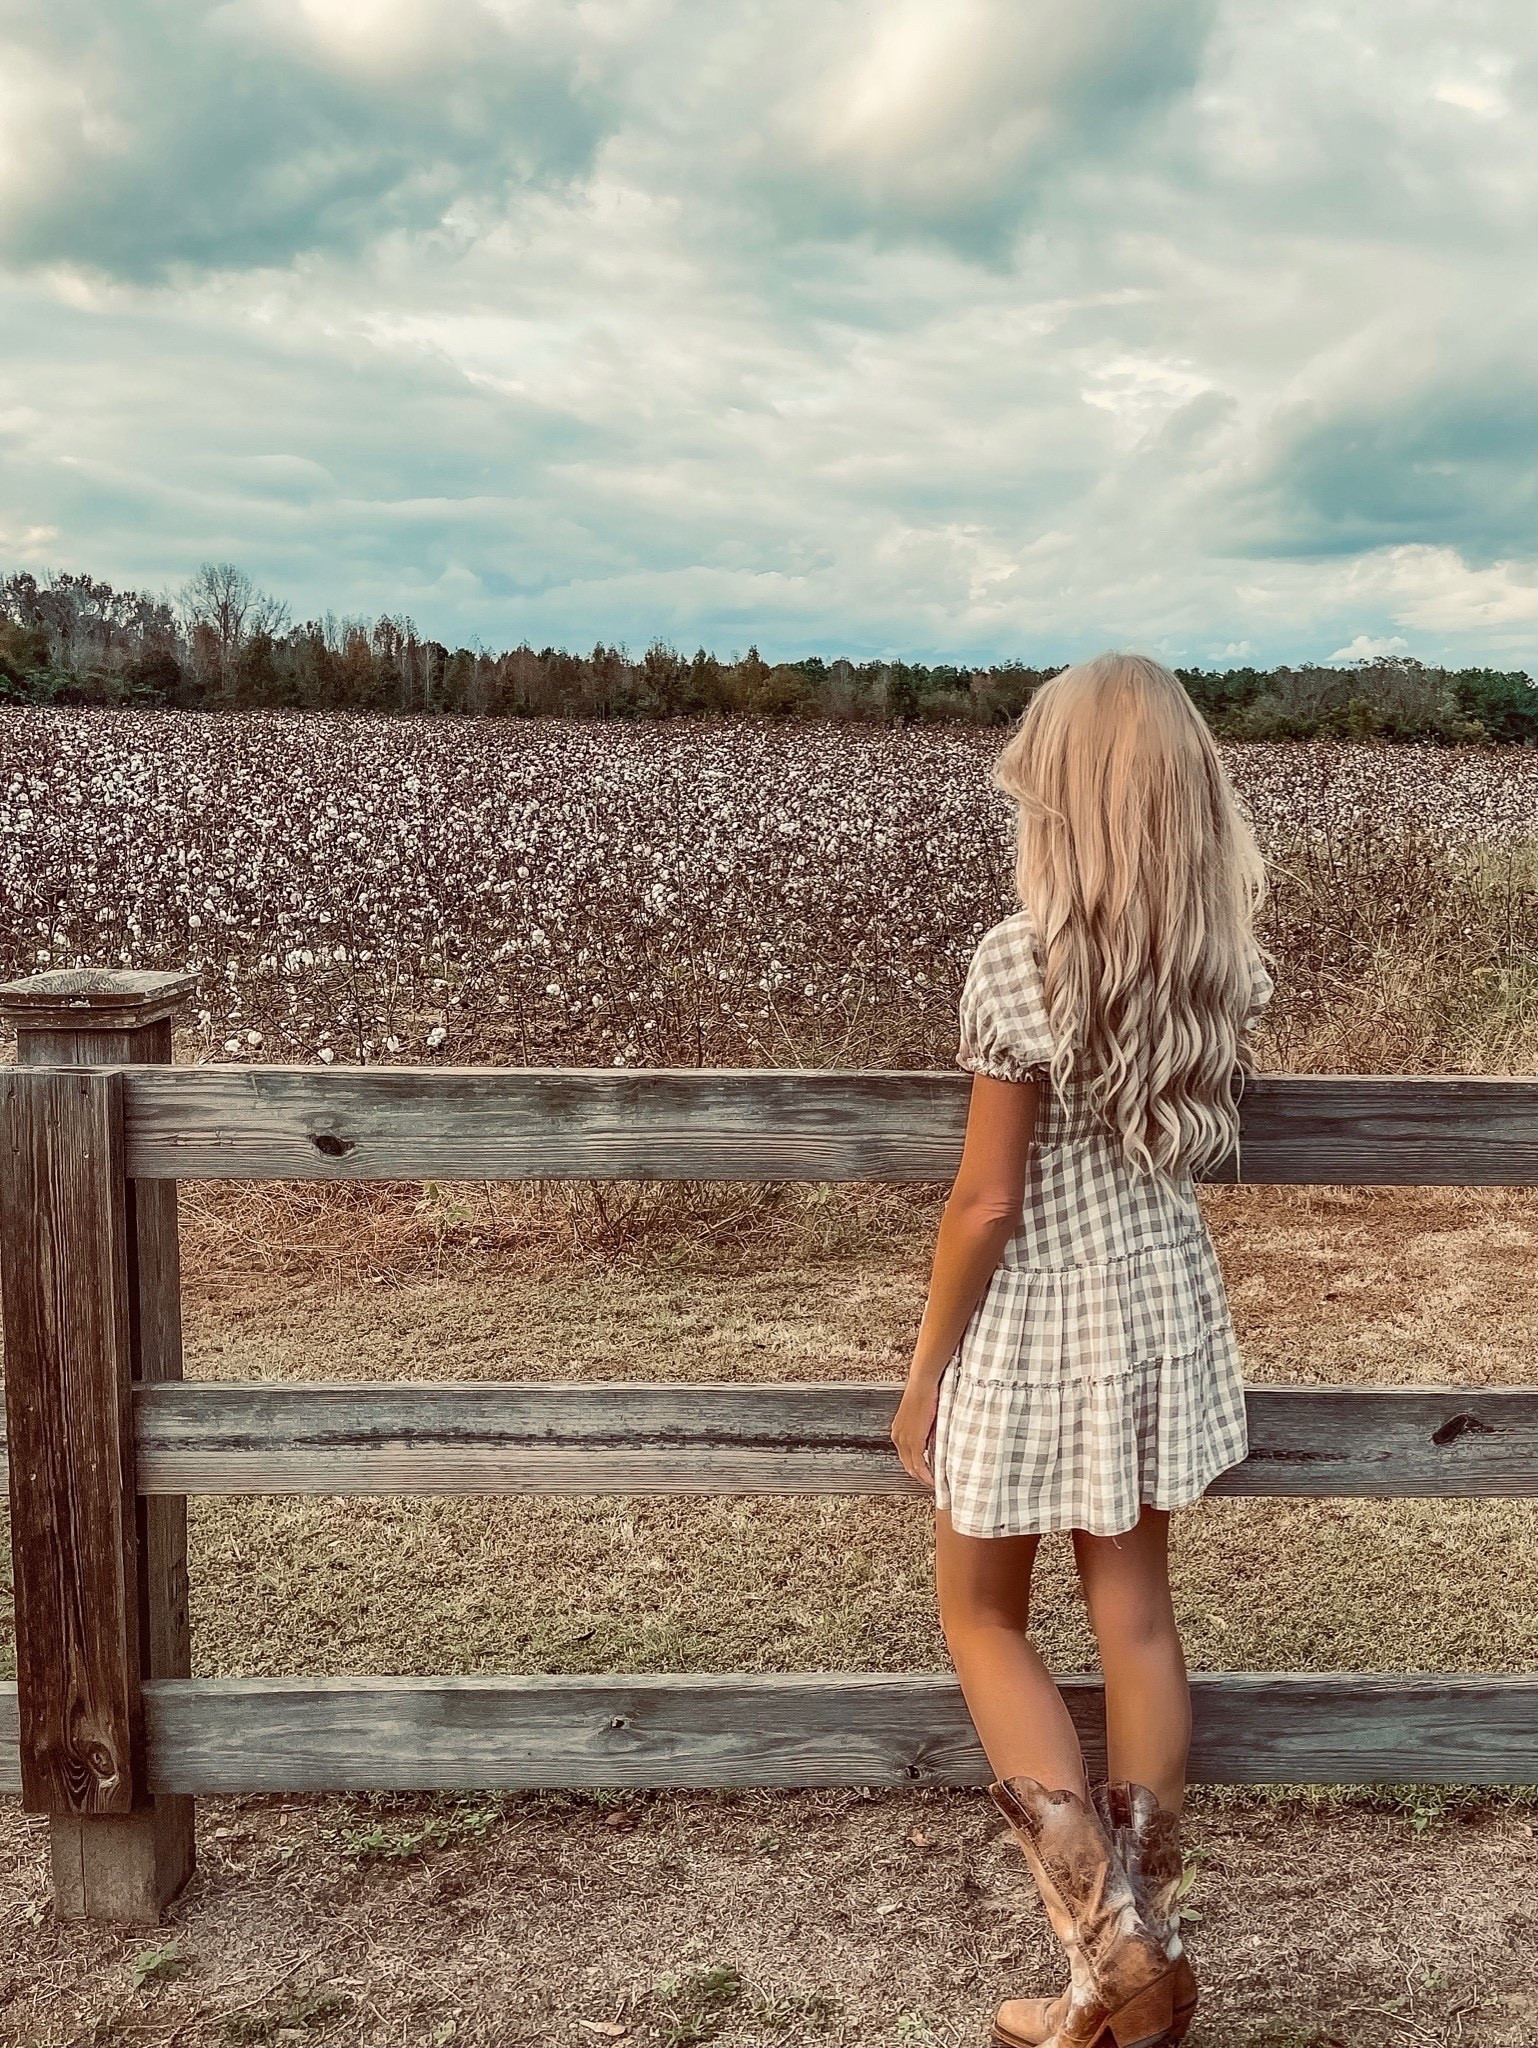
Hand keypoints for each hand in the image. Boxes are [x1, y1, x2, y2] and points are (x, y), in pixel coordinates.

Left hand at [890, 1371, 941, 1490]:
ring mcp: (904, 1439)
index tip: (925, 1475)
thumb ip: (924, 1430)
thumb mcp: (921, 1415)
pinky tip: (933, 1480)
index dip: (915, 1468)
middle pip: (907, 1465)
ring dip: (923, 1478)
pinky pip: (919, 1464)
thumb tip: (932, 1440)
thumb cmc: (924, 1393)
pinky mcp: (914, 1439)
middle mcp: (898, 1436)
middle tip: (931, 1484)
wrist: (922, 1383)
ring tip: (934, 1485)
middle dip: (919, 1477)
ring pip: (912, 1467)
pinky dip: (926, 1475)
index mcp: (898, 1431)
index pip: (905, 1456)